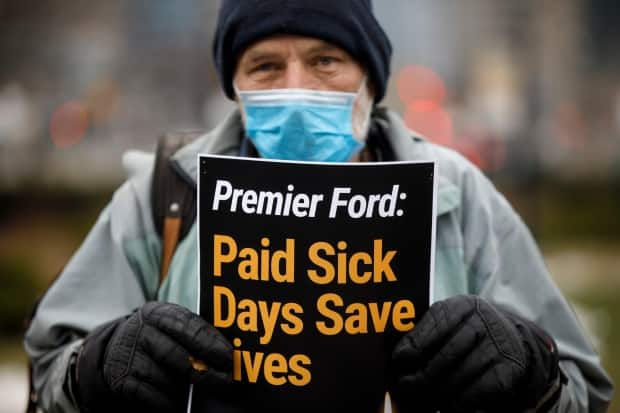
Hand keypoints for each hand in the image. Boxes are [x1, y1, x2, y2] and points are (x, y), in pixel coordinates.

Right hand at [74, 302, 232, 412]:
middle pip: (177, 355)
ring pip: (166, 379)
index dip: (211, 343)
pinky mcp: (121, 381)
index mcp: (158, 313)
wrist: (118, 350)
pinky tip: (180, 403)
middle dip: (205, 372)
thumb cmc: (159, 338)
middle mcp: (141, 331)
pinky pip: (153, 397)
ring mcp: (129, 356)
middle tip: (226, 382)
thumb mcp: (171, 326)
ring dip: (187, 389)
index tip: (229, 358)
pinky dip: (169, 402)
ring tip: (203, 392)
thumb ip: (194, 335)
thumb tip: (226, 355)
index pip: (188, 326)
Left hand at [390, 295, 560, 412]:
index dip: (414, 345)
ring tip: (422, 399)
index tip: (398, 360)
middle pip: (446, 354)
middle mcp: (484, 322)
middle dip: (421, 375)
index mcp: (463, 305)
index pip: (436, 323)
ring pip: (459, 377)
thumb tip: (398, 357)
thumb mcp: (448, 322)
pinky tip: (446, 405)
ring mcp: (499, 347)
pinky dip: (456, 403)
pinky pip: (474, 393)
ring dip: (436, 393)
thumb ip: (424, 333)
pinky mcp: (509, 371)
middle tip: (405, 387)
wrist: (511, 342)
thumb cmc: (466, 333)